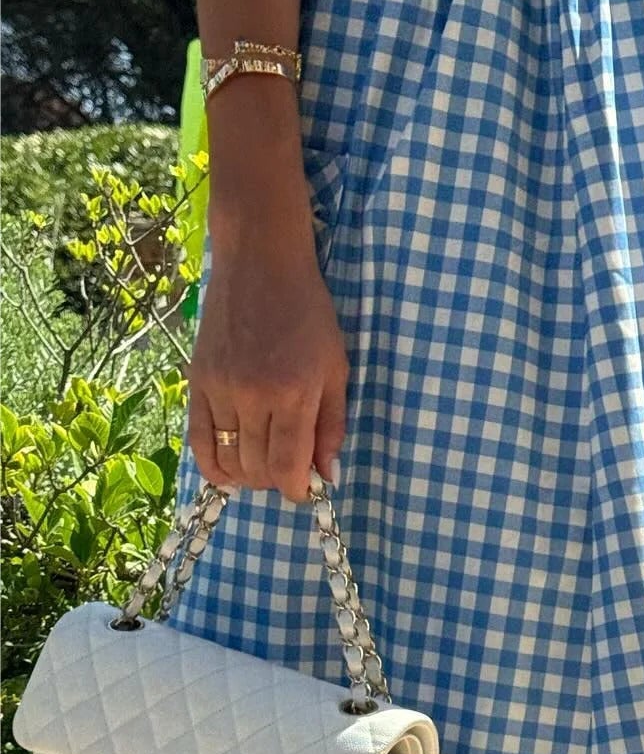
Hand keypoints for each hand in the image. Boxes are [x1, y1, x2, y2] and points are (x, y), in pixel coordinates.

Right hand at [186, 240, 348, 503]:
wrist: (261, 263)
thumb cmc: (308, 314)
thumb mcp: (336, 369)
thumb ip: (331, 426)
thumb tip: (327, 476)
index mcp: (293, 393)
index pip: (287, 467)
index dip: (297, 490)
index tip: (305, 489)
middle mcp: (253, 395)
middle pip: (257, 469)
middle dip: (276, 481)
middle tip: (288, 469)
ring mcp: (220, 388)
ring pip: (229, 460)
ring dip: (248, 475)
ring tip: (263, 464)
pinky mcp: (197, 380)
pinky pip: (199, 440)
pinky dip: (214, 465)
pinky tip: (228, 470)